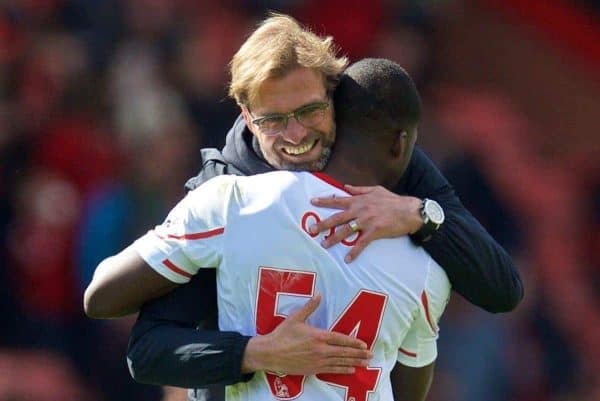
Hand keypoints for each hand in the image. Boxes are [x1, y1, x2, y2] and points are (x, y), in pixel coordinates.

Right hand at [242, 294, 372, 374]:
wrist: (270, 353)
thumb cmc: (282, 334)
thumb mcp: (296, 318)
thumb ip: (309, 307)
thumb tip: (319, 294)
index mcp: (318, 336)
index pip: (340, 339)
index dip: (353, 342)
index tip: (364, 344)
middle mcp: (321, 350)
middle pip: (344, 352)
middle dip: (358, 353)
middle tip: (370, 355)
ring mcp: (317, 361)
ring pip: (340, 362)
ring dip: (354, 362)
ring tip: (365, 363)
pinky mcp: (312, 369)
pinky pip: (331, 370)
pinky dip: (342, 370)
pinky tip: (350, 370)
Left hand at [309, 185, 422, 261]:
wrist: (410, 211)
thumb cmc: (393, 200)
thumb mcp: (376, 190)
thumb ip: (359, 189)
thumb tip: (345, 187)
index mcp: (359, 200)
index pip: (338, 200)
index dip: (324, 201)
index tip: (312, 202)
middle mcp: (360, 210)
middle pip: (337, 217)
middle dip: (323, 224)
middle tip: (311, 230)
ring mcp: (366, 221)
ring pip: (346, 231)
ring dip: (334, 239)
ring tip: (324, 245)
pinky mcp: (374, 232)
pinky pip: (361, 243)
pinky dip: (354, 252)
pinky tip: (347, 259)